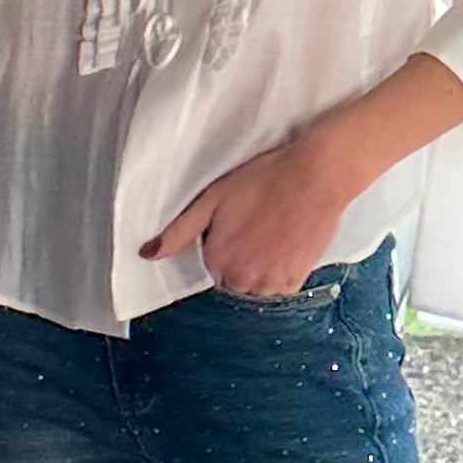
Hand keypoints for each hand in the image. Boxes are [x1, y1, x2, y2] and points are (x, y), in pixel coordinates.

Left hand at [141, 131, 351, 295]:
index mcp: (218, 261)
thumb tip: (147, 254)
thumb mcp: (212, 199)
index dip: (223, 241)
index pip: (212, 263)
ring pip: (257, 283)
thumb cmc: (264, 181)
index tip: (237, 221)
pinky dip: (282, 268)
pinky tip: (287, 241)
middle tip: (256, 224)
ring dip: (261, 266)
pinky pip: (280, 284)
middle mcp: (243, 280)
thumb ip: (178, 232)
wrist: (314, 178)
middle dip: (241, 257)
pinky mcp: (296, 280)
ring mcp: (272, 283)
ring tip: (274, 231)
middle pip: (234, 277)